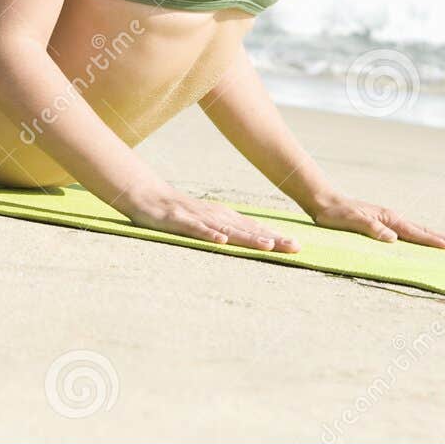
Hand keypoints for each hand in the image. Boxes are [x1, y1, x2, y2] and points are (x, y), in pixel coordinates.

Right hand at [126, 191, 299, 252]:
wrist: (147, 195)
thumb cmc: (178, 211)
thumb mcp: (206, 220)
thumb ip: (227, 228)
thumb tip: (253, 239)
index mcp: (224, 216)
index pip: (254, 228)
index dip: (276, 237)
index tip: (298, 246)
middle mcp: (216, 216)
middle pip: (247, 229)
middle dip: (272, 239)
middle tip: (295, 248)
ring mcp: (198, 217)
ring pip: (227, 229)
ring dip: (248, 238)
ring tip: (268, 246)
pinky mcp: (180, 220)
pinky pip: (196, 229)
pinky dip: (210, 234)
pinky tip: (222, 241)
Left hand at [307, 194, 444, 249]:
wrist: (324, 201)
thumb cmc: (335, 214)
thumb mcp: (351, 222)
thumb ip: (370, 229)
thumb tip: (393, 239)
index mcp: (390, 220)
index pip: (418, 234)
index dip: (435, 242)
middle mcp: (394, 219)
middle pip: (427, 231)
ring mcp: (391, 221)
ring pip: (421, 231)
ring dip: (440, 238)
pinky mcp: (385, 224)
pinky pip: (410, 233)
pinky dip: (424, 238)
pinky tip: (428, 242)